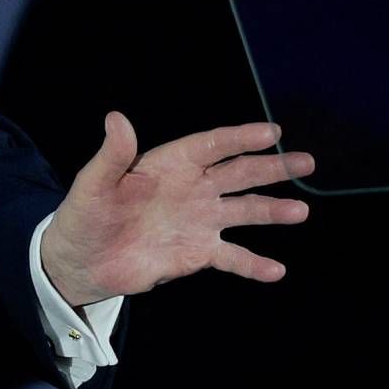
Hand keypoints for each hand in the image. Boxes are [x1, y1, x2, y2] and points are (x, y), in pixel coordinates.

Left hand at [39, 112, 316, 307]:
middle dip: (273, 167)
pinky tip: (276, 270)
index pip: (213, 145)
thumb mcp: (93, 184)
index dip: (241, 138)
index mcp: (171, 164)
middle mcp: (192, 189)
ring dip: (272, 211)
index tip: (272, 132)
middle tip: (306, 162)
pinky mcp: (197, 253)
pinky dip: (253, 264)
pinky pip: (232, 256)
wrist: (82, 262)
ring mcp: (199, 221)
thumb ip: (112, 155)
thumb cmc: (85, 216)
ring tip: (301, 212)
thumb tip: (116, 118)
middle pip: (239, 174)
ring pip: (244, 212)